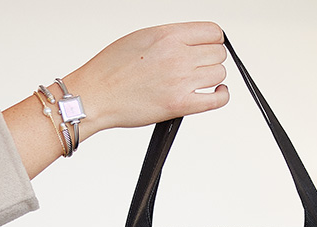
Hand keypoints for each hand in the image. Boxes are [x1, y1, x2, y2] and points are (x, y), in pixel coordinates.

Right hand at [63, 21, 229, 136]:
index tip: (208, 46)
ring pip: (219, 73)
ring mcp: (181, 81)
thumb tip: (191, 41)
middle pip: (218, 52)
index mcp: (168, 35)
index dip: (212, 39)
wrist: (95, 95)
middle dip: (211, 58)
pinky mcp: (180, 105)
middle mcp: (177, 56)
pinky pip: (218, 99)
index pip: (212, 31)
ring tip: (199, 80)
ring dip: (212, 77)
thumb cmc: (110, 69)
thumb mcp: (141, 38)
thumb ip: (170, 38)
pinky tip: (216, 92)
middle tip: (199, 65)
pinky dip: (221, 96)